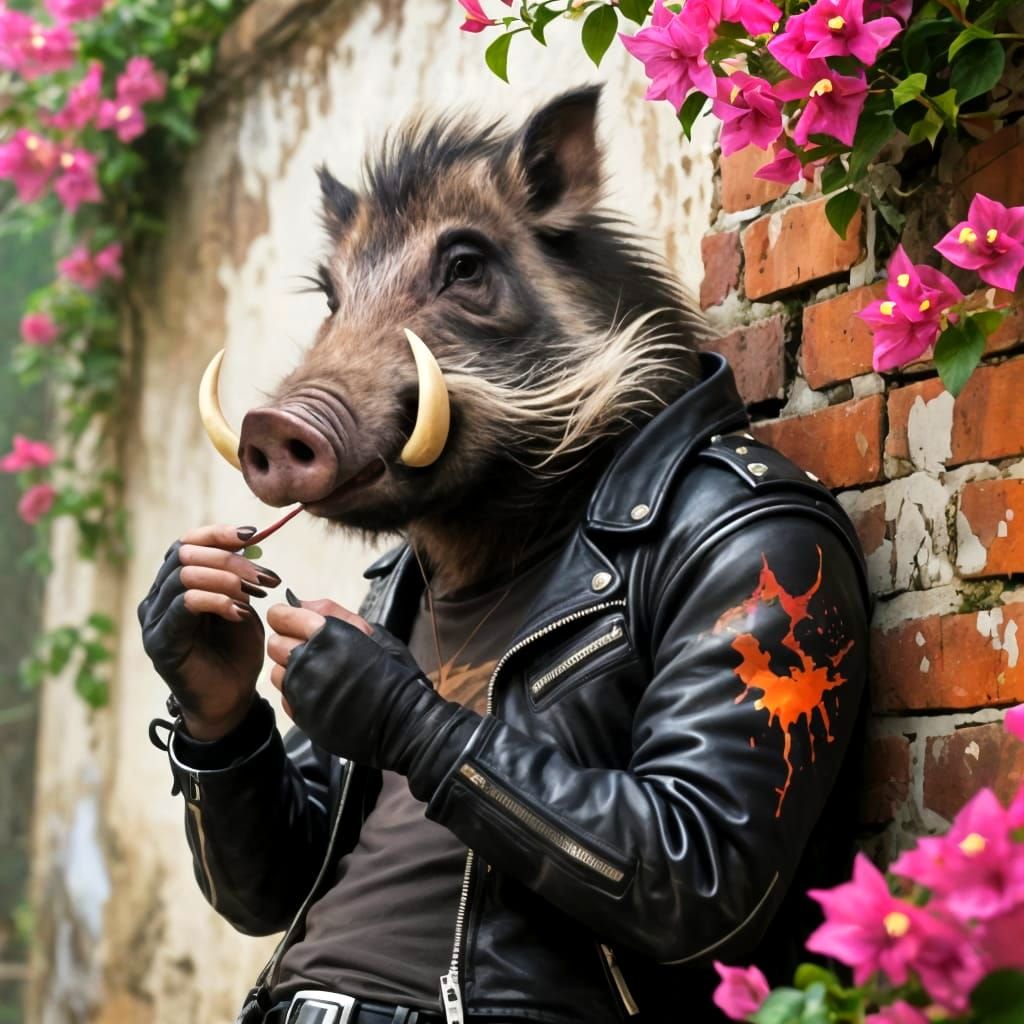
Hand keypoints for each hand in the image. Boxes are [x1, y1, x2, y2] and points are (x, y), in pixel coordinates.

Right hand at [138, 524, 280, 739]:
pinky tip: (241, 612)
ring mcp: (154, 619)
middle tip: (265, 577)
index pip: (187, 543)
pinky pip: (185, 604)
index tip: (253, 535)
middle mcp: (158, 597)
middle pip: (186, 554)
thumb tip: (247, 540)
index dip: (218, 534)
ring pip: (185, 576)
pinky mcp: (160, 640)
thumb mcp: (241, 603)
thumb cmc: (236, 651)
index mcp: (175, 584)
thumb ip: (237, 575)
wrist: (230, 699)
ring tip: (255, 593)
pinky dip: (218, 601)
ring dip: (227, 578)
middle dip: (231, 560)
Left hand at [266, 601, 480, 796]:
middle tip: (313, 651)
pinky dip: (298, 693)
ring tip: (318, 675)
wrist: (403, 721)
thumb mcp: (373, 633)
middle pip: (273, 644)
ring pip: (276, 671)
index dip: (286, 618)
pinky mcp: (301, 715)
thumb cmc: (394, 672)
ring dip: (292, 670)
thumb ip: (335, 614)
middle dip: (288, 643)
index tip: (296, 623)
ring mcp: (302, 690)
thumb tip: (301, 602)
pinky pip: (285, 697)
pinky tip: (321, 694)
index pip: (279, 616)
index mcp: (326, 633)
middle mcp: (307, 660)